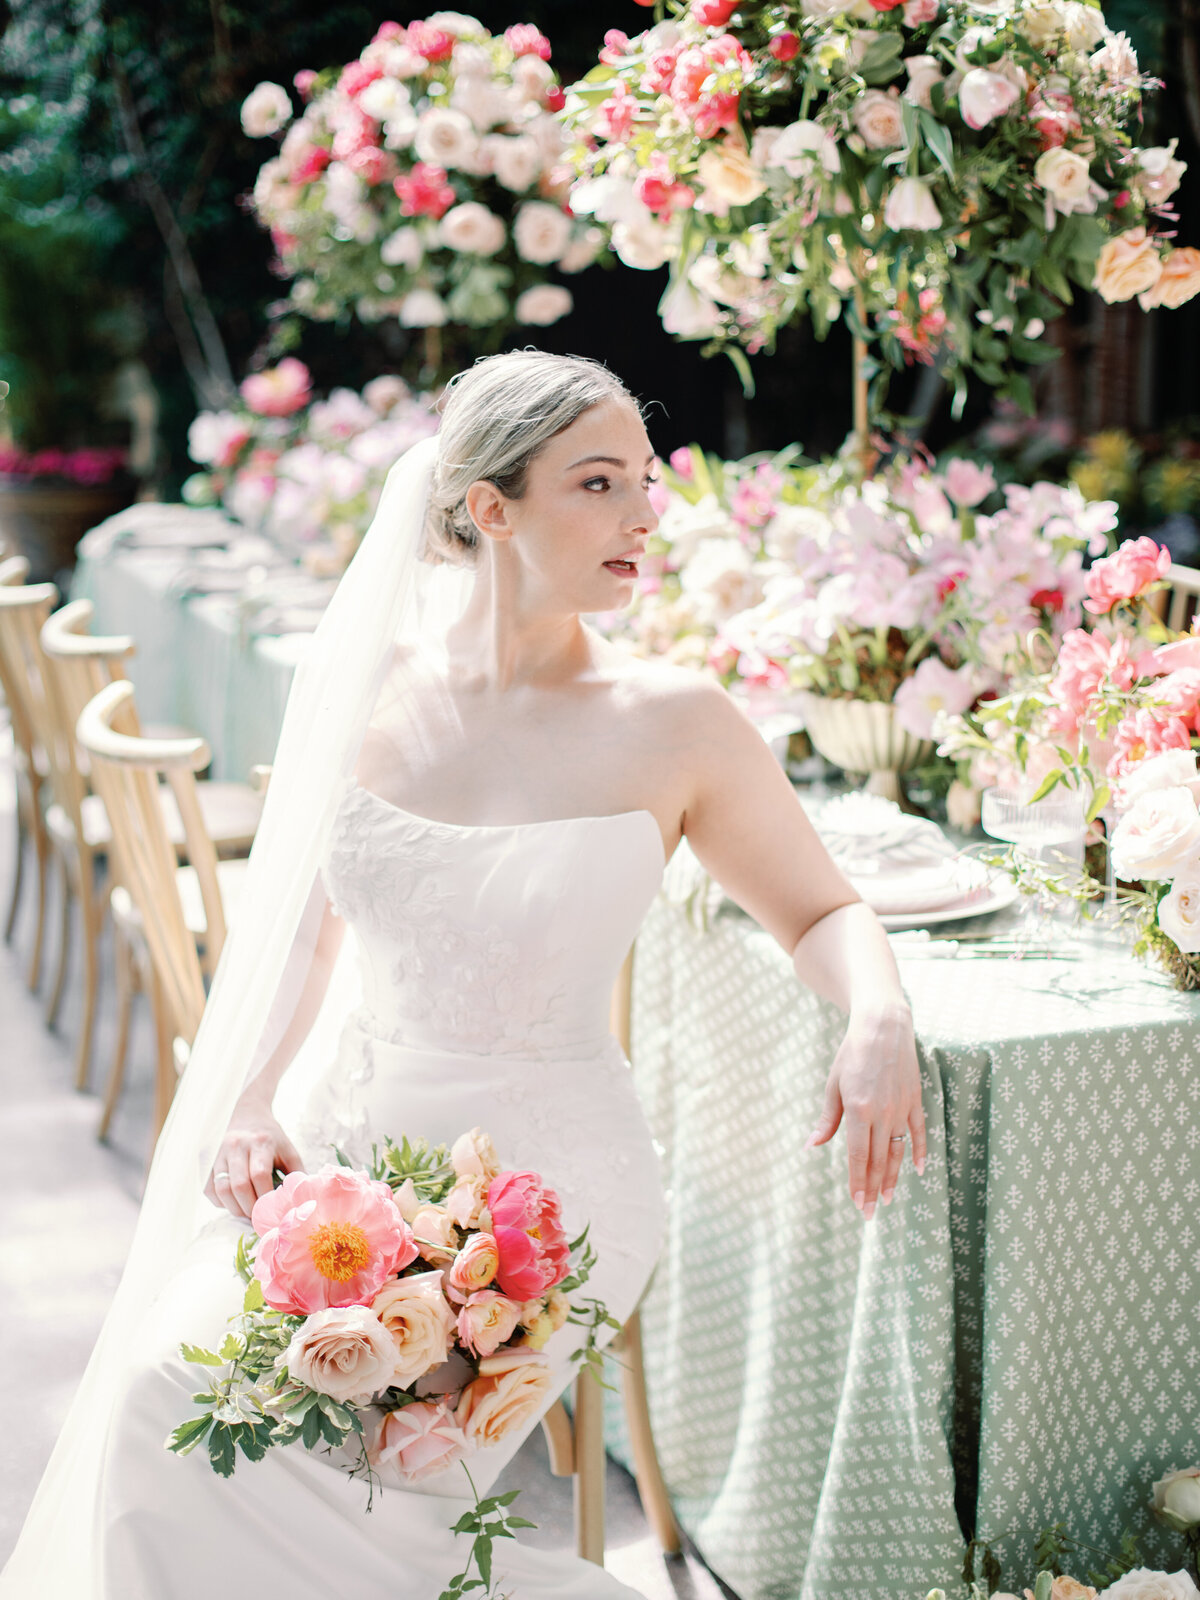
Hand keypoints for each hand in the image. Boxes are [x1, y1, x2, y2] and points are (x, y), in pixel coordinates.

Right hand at [205, 1098, 303, 1220]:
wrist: (247, 1116)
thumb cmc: (270, 1138)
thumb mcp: (288, 1150)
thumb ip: (297, 1175)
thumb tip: (302, 1201)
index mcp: (260, 1142)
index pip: (260, 1175)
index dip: (265, 1197)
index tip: (273, 1210)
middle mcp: (236, 1145)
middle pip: (239, 1186)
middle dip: (250, 1208)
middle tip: (259, 1217)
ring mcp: (218, 1152)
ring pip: (221, 1190)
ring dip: (234, 1209)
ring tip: (246, 1213)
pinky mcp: (205, 1159)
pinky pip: (208, 1189)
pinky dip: (220, 1202)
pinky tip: (233, 1203)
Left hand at [806, 1001, 925, 1218]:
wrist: (883, 1027)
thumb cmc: (851, 1055)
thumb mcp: (833, 1085)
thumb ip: (827, 1119)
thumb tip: (811, 1146)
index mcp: (859, 1110)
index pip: (859, 1157)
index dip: (858, 1183)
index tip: (857, 1203)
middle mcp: (883, 1113)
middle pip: (878, 1160)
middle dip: (873, 1189)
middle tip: (869, 1213)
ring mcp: (902, 1108)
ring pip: (898, 1152)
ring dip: (893, 1178)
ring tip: (888, 1200)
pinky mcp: (915, 1100)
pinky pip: (919, 1132)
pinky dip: (920, 1152)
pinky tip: (919, 1170)